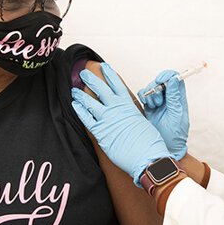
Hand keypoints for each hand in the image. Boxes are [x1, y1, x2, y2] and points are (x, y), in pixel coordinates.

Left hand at [71, 63, 171, 186]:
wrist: (147, 157)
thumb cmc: (149, 143)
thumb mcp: (142, 123)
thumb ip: (132, 116)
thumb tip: (128, 115)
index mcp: (128, 105)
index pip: (117, 85)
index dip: (109, 74)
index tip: (104, 67)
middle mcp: (117, 109)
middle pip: (101, 89)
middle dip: (91, 79)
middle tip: (84, 74)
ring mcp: (107, 120)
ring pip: (90, 102)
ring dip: (81, 95)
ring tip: (74, 91)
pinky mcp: (101, 132)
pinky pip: (86, 119)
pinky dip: (80, 111)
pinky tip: (75, 106)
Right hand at [137, 70, 189, 159]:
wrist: (166, 148)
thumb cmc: (175, 135)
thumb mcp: (177, 115)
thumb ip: (174, 97)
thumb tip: (174, 79)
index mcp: (179, 97)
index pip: (175, 78)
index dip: (167, 75)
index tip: (161, 80)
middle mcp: (169, 98)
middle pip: (161, 81)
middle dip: (157, 88)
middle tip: (158, 102)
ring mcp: (158, 102)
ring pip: (151, 87)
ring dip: (150, 95)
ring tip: (154, 107)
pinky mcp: (149, 107)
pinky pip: (143, 95)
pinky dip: (143, 97)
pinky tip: (147, 107)